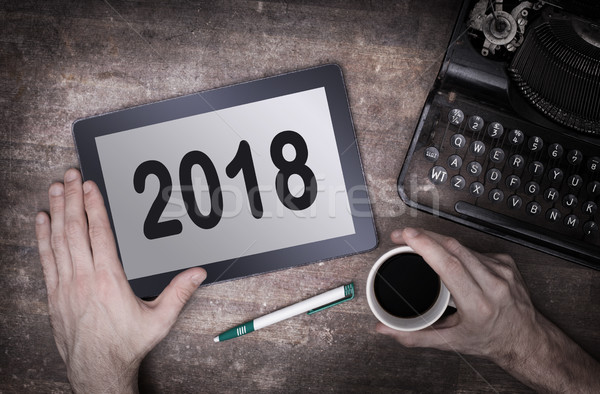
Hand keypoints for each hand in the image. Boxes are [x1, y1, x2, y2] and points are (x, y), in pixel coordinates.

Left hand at [35, 169, 206, 393]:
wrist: (97, 369)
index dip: (94, 206)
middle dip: (73, 199)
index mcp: (109, 280)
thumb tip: (198, 273)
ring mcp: (65, 286)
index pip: (99, 233)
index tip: (90, 186)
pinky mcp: (54, 295)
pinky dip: (43, 237)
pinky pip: (47, 259)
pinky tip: (42, 220)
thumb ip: (179, 293)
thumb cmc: (125, 345)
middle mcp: (83, 279)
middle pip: (75, 229)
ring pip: (58, 240)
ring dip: (57, 212)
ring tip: (56, 189)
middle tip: (70, 176)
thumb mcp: (159, 320)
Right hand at [376, 227, 599, 391]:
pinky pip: (473, 249)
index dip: (426, 246)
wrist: (525, 338)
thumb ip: (413, 336)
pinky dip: (456, 250)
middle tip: (402, 235)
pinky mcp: (505, 262)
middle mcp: (493, 284)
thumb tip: (384, 329)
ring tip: (417, 242)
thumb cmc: (490, 339)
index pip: (450, 265)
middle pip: (453, 248)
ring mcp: (501, 270)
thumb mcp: (450, 342)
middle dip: (423, 236)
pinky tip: (448, 256)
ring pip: (462, 245)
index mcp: (478, 304)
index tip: (407, 236)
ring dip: (436, 240)